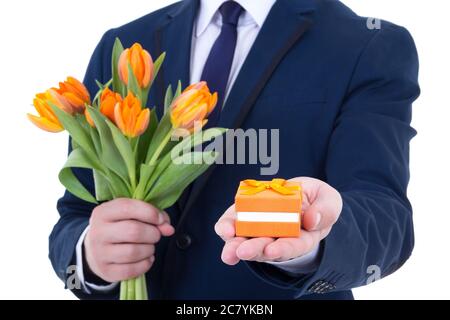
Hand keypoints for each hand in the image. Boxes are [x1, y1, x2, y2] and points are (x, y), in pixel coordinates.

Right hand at [84, 198, 174, 282]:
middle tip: (155, 235)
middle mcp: (98, 232)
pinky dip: (145, 264)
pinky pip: (131, 270)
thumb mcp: (131, 214)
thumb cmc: (120, 226)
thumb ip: (152, 215)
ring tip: (149, 247)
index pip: (128, 208)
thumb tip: (169, 229)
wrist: (97, 249)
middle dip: (153, 233)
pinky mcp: (106, 271)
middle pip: (134, 231)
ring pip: (133, 252)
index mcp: (103, 212)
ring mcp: (100, 253)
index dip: (150, 213)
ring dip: (149, 249)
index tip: (161, 219)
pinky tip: (146, 258)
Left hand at [215, 177, 342, 264]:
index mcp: (302, 238)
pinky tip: (224, 228)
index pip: (293, 246)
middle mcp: (278, 238)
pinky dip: (227, 226)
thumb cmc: (317, 201)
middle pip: (265, 248)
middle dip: (254, 250)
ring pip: (246, 240)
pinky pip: (235, 223)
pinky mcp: (246, 216)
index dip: (283, 249)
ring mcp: (261, 228)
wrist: (303, 192)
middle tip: (242, 252)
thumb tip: (312, 220)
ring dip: (235, 245)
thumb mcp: (329, 201)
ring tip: (229, 250)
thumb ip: (326, 211)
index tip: (273, 250)